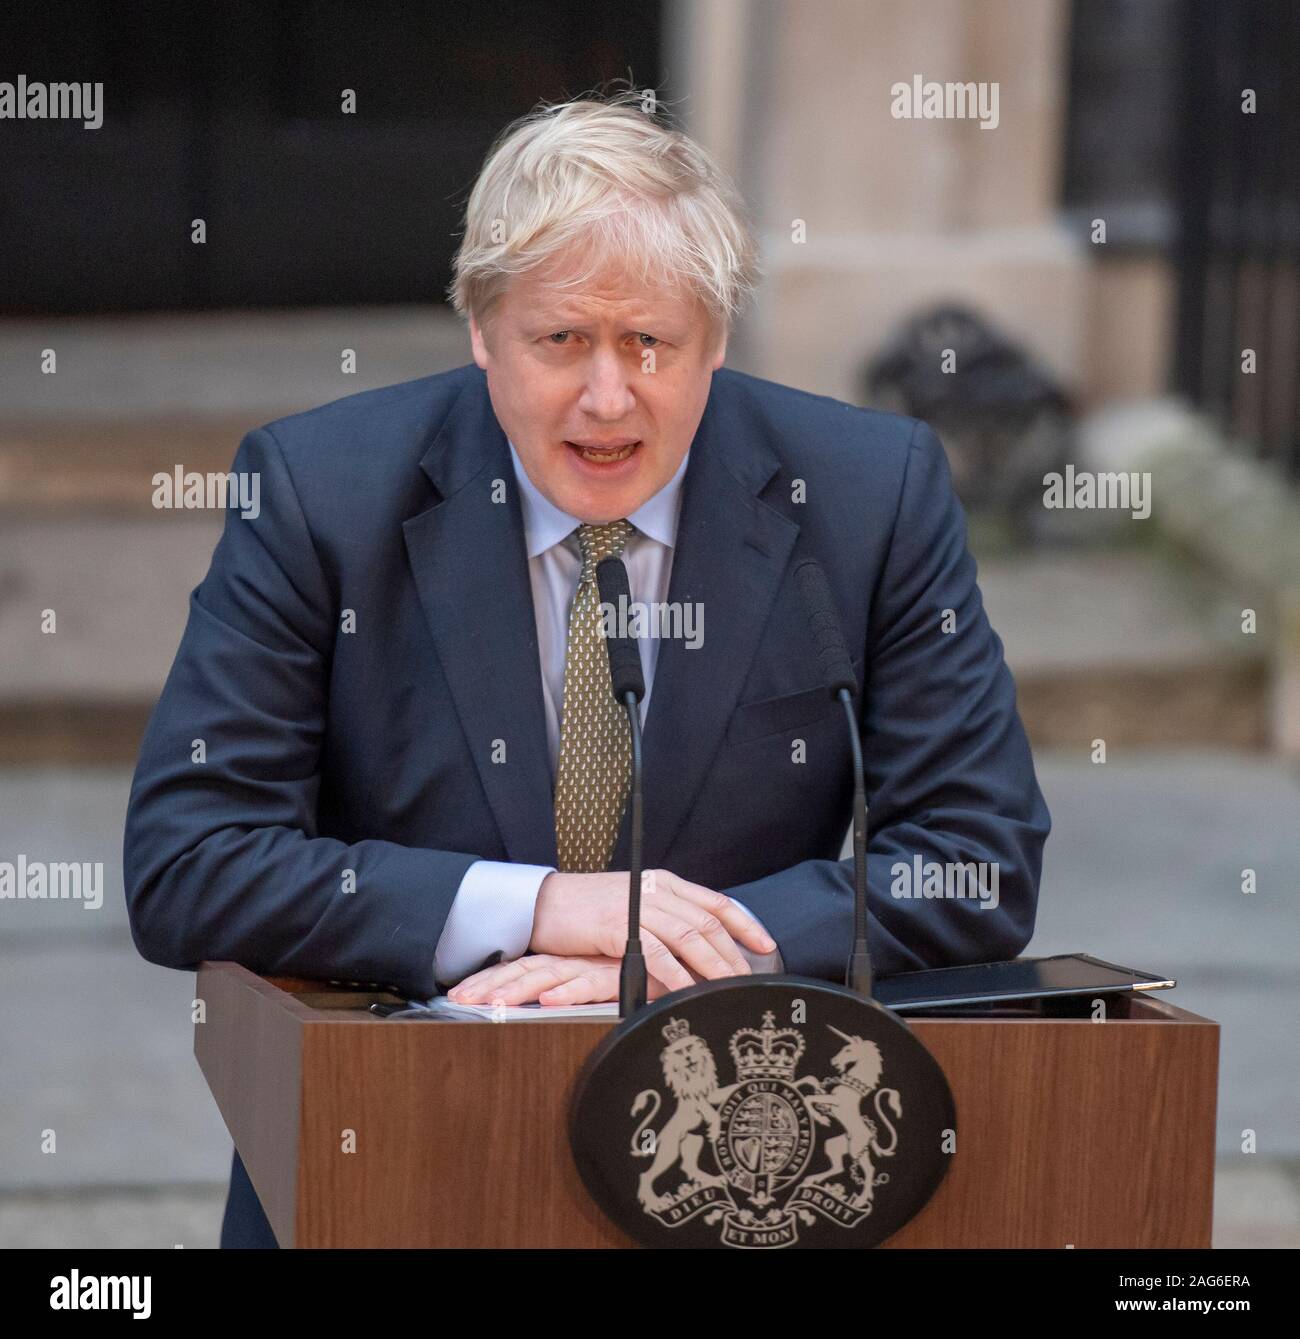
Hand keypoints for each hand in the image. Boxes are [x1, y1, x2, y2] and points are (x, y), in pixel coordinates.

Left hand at [446, 954, 673, 1006]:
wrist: (687, 957)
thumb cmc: (650, 970)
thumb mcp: (610, 980)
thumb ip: (589, 987)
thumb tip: (554, 1001)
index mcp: (573, 960)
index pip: (527, 966)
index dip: (496, 978)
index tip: (464, 993)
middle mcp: (580, 959)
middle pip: (529, 969)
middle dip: (493, 985)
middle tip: (460, 1000)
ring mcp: (597, 964)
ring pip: (550, 976)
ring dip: (518, 990)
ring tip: (489, 1003)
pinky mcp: (619, 973)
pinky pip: (590, 983)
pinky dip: (569, 992)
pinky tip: (549, 1001)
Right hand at [529, 869, 776, 992]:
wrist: (543, 903)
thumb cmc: (587, 911)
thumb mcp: (633, 906)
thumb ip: (664, 919)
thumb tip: (696, 950)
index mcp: (663, 883)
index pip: (714, 903)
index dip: (745, 924)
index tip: (766, 946)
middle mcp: (655, 890)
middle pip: (706, 923)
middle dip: (732, 954)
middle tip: (748, 981)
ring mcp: (637, 906)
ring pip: (687, 937)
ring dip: (711, 966)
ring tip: (727, 989)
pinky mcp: (617, 926)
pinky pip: (656, 952)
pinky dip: (675, 973)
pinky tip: (687, 989)